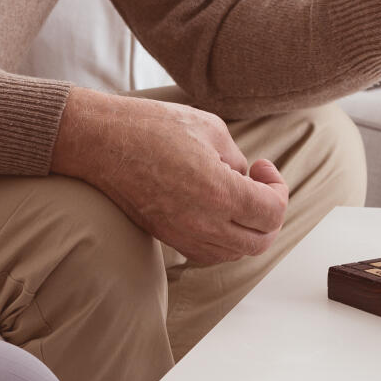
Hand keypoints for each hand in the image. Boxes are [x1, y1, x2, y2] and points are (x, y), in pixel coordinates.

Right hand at [51, 89, 289, 264]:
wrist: (101, 142)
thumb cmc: (152, 126)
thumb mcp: (210, 128)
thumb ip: (237, 158)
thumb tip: (245, 178)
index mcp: (220, 192)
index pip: (273, 213)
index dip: (279, 189)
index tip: (263, 167)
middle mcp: (204, 223)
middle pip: (260, 242)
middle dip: (271, 215)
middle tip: (260, 185)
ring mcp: (183, 235)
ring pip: (235, 253)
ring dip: (249, 229)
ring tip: (238, 196)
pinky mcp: (166, 237)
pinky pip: (209, 254)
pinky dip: (224, 239)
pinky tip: (216, 210)